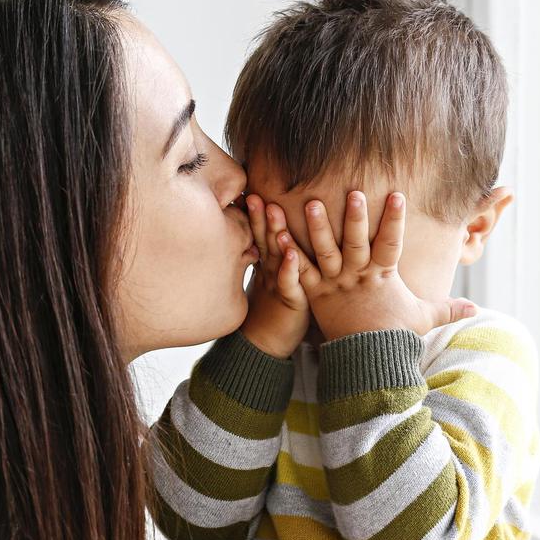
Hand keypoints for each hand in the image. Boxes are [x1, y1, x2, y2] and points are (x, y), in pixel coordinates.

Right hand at [238, 194, 309, 358]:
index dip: (253, 215)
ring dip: (274, 232)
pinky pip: (290, 282)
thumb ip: (272, 258)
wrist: (265, 347)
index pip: (258, 235)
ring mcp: (278, 285)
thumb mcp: (271, 281)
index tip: (247, 192)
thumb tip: (274, 236)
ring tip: (273, 209)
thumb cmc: (273, 313)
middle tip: (253, 194)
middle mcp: (270, 271)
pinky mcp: (290, 300)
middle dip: (259, 216)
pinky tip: (292, 252)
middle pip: (264, 239)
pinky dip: (290, 267)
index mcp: (267, 265)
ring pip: (275, 255)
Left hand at [295, 190, 476, 338]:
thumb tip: (476, 308)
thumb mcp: (423, 318)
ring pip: (325, 251)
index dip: (394, 219)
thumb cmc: (394, 336)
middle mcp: (358, 276)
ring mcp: (334, 284)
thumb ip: (447, 308)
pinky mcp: (314, 293)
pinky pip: (300, 272)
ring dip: (317, 228)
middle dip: (355, 217)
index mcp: (383, 276)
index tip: (397, 194)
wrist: (366, 362)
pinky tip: (279, 234)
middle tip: (353, 192)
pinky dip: (289, 255)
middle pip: (356, 242)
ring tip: (310, 203)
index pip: (391, 243)